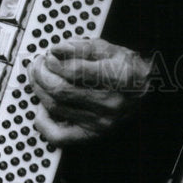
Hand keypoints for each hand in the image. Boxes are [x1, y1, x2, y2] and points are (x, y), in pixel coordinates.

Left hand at [28, 37, 151, 145]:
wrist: (145, 92)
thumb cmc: (126, 69)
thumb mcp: (109, 49)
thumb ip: (81, 47)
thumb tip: (56, 49)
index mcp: (117, 78)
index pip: (74, 71)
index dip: (54, 60)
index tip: (49, 54)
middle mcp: (110, 103)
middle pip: (61, 90)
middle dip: (41, 73)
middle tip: (38, 63)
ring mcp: (100, 122)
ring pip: (55, 107)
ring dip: (38, 89)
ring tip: (37, 76)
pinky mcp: (92, 134)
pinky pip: (59, 136)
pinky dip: (43, 122)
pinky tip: (41, 107)